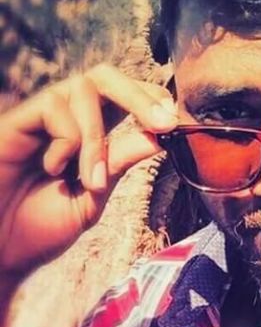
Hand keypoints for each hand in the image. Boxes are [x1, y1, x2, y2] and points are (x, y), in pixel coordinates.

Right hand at [0, 64, 177, 274]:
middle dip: (141, 95)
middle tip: (166, 123)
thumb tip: (161, 135)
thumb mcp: (94, 194)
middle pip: (107, 76)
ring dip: (98, 137)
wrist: (0, 250)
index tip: (177, 122)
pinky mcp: (15, 121)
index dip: (152, 99)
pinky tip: (52, 169)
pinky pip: (54, 108)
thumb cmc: (40, 225)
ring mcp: (40, 116)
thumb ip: (121, 162)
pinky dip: (68, 141)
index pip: (125, 95)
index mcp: (91, 132)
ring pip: (84, 89)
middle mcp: (67, 116)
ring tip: (90, 179)